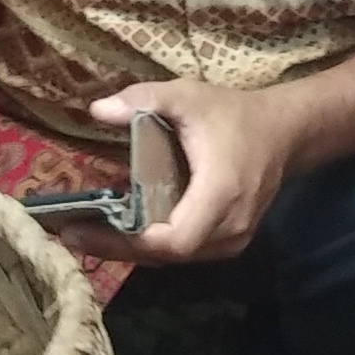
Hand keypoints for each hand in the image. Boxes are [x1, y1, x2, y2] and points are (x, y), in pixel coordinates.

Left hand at [86, 79, 304, 265]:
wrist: (284, 133)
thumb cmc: (234, 115)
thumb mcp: (188, 96)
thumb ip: (145, 99)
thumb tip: (97, 110)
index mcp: (220, 195)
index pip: (174, 239)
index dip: (130, 242)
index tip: (86, 229)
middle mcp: (229, 228)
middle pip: (168, 254)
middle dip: (118, 247)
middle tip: (71, 234)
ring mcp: (232, 240)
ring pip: (175, 258)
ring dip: (132, 250)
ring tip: (87, 235)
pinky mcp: (229, 242)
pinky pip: (184, 252)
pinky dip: (151, 246)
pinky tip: (120, 232)